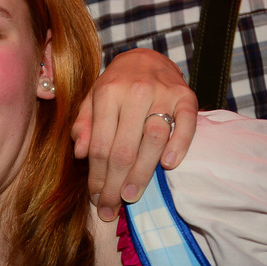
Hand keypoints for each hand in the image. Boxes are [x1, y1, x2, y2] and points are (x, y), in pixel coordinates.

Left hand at [72, 48, 197, 220]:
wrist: (146, 58)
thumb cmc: (115, 86)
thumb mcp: (91, 100)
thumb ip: (83, 125)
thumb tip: (80, 154)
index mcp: (107, 93)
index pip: (100, 145)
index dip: (96, 177)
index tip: (95, 199)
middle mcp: (135, 92)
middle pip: (124, 148)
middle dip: (115, 183)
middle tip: (111, 208)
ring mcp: (163, 93)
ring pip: (152, 140)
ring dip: (142, 173)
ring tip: (131, 196)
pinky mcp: (186, 95)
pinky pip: (186, 124)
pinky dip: (179, 145)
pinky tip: (168, 166)